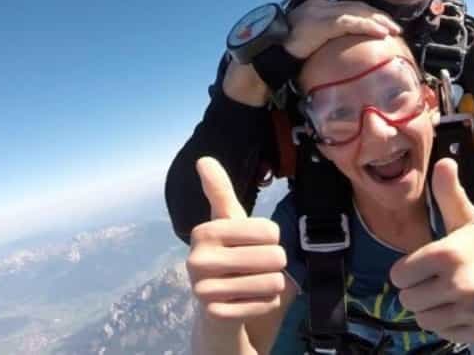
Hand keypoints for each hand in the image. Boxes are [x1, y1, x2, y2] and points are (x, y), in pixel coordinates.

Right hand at [186, 157, 286, 327]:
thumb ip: (219, 192)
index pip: (269, 230)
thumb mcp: (228, 222)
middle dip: (275, 264)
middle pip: (274, 256)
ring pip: (273, 282)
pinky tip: (249, 302)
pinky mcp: (217, 315)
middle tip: (257, 267)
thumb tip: (203, 159)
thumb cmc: (230, 255)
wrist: (217, 307)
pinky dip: (267, 303)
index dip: (272, 238)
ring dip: (273, 284)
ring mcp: (204, 290)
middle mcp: (197, 260)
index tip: (253, 244)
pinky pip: (267, 304)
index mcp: (204, 232)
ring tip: (254, 283)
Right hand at [284, 0, 400, 58]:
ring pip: (357, 12)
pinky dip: (368, 26)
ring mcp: (320, 13)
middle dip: (378, 16)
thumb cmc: (283, 53)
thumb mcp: (308, 43)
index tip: (383, 25)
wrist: (265, 54)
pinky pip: (350, 22)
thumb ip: (324, 41)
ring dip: (378, 21)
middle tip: (395, 27)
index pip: (348, 7)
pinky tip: (381, 33)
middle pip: (356, 6)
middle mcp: (319, 6)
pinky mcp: (320, 23)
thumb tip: (339, 53)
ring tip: (393, 30)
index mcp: (317, 8)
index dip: (368, 15)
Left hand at [390, 159, 473, 342]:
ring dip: (430, 308)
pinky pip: (443, 333)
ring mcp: (471, 312)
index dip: (407, 270)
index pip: (399, 275)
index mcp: (448, 254)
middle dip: (417, 290)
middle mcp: (458, 284)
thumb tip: (443, 161)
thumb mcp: (467, 219)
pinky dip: (447, 324)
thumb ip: (448, 194)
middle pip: (407, 300)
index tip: (424, 266)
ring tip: (448, 295)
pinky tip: (461, 309)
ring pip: (423, 319)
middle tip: (435, 282)